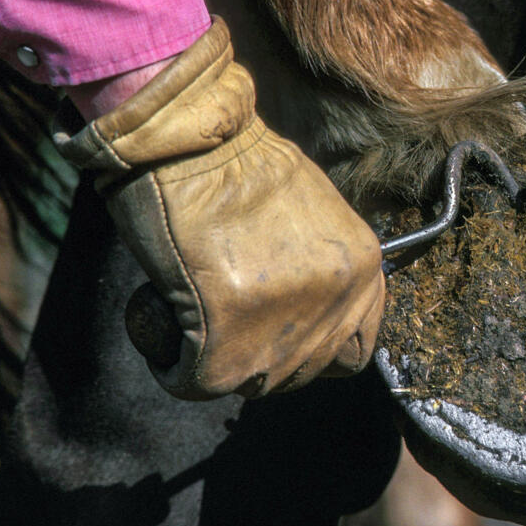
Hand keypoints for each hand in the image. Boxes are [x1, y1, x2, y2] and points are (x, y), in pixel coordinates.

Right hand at [54, 18, 384, 398]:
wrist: (189, 142)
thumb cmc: (236, 163)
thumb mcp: (311, 212)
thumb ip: (319, 265)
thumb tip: (302, 303)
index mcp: (362, 268)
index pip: (356, 349)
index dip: (316, 347)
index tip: (282, 331)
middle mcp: (336, 305)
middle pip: (302, 373)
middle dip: (264, 354)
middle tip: (225, 319)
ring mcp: (286, 334)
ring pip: (252, 384)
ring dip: (219, 358)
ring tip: (193, 312)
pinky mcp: (227, 350)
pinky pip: (192, 382)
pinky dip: (170, 361)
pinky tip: (162, 324)